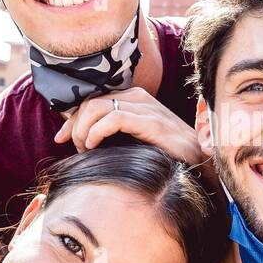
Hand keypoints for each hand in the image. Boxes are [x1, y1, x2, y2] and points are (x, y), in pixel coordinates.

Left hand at [53, 87, 205, 165]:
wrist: (202, 164)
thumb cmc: (168, 155)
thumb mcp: (136, 141)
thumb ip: (115, 135)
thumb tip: (82, 141)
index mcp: (134, 100)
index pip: (93, 100)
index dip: (72, 118)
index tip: (60, 138)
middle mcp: (139, 98)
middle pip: (91, 101)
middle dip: (74, 124)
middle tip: (72, 147)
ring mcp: (147, 108)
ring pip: (98, 106)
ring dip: (83, 129)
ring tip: (83, 148)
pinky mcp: (152, 122)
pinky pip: (114, 118)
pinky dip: (97, 131)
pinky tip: (93, 146)